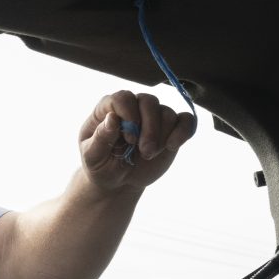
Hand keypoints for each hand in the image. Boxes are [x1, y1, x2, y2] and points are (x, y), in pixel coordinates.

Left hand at [77, 90, 193, 193]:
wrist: (118, 181)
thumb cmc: (101, 165)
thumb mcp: (92, 156)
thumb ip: (100, 138)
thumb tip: (112, 118)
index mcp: (109, 108)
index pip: (123, 98)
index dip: (129, 115)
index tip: (129, 139)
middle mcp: (133, 107)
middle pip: (149, 101)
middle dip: (150, 128)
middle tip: (145, 151)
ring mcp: (153, 117)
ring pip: (167, 112)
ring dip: (162, 135)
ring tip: (149, 154)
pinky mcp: (170, 129)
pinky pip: (186, 120)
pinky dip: (183, 131)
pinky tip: (172, 145)